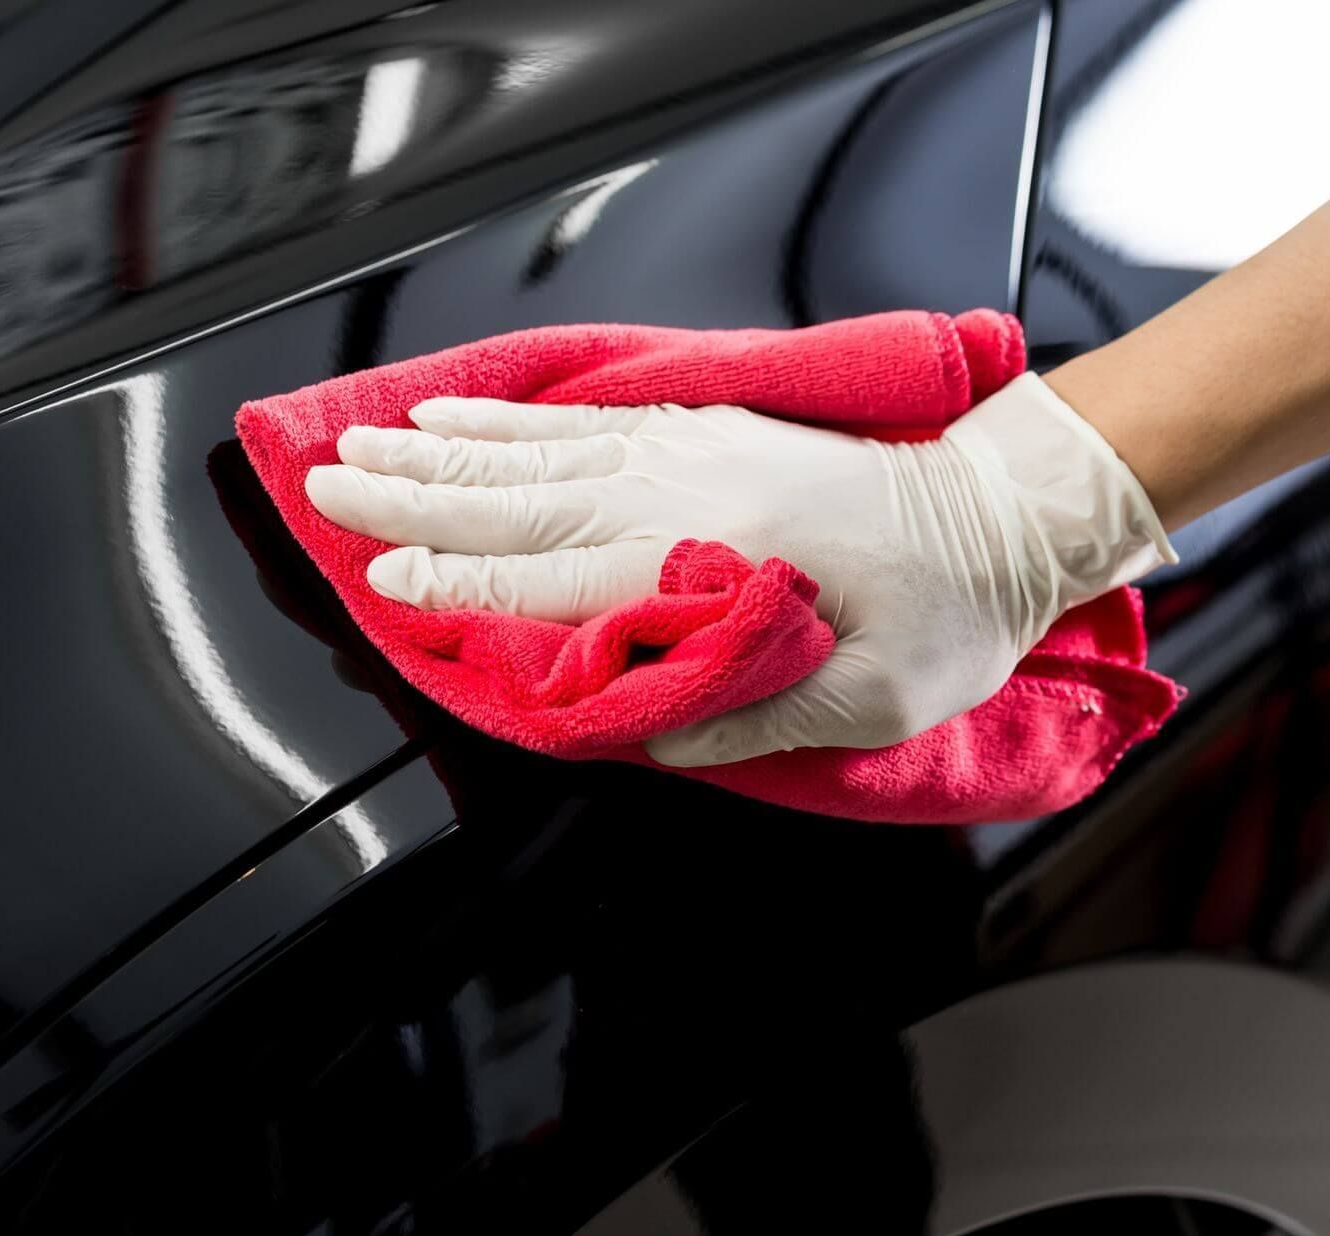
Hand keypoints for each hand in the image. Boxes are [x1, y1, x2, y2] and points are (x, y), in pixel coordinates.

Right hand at [304, 373, 1173, 765]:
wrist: (1007, 509)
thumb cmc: (950, 614)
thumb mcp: (864, 703)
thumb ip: (745, 713)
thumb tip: (639, 727)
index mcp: (717, 564)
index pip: (555, 583)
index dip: (458, 589)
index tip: (377, 587)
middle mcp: (689, 493)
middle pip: (522, 500)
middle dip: (415, 500)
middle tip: (322, 490)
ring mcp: (697, 451)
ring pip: (541, 454)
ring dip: (444, 452)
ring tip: (365, 448)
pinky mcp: (712, 431)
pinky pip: (591, 422)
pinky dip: (519, 420)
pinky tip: (469, 415)